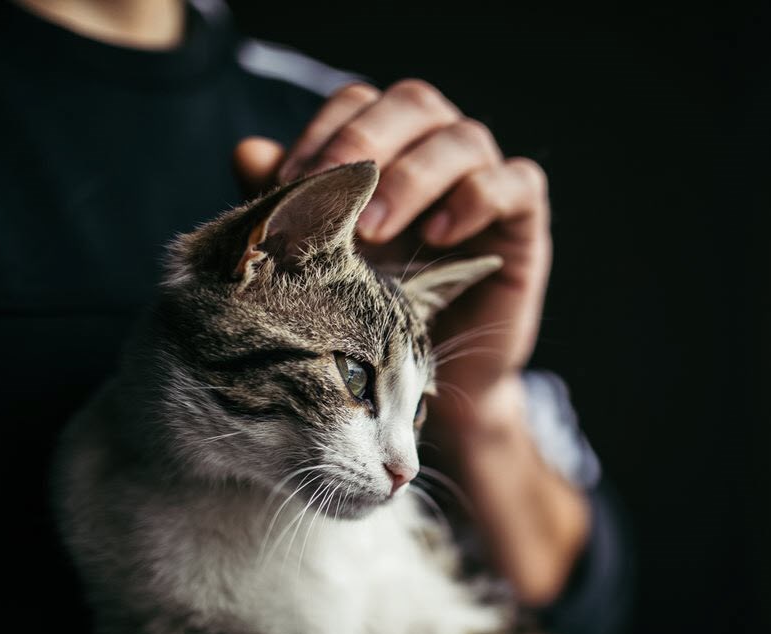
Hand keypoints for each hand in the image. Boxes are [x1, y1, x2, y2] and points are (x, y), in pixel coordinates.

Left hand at [234, 80, 585, 603]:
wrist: (415, 393)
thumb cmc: (359, 319)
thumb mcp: (313, 266)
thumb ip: (289, 211)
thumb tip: (247, 153)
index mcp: (384, 148)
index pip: (358, 102)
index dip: (326, 130)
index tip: (291, 182)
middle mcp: (434, 152)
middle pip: (414, 103)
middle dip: (368, 143)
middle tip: (332, 196)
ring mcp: (484, 181)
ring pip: (464, 138)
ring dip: (414, 177)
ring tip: (376, 233)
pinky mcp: (522, 221)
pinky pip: (516, 182)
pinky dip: (478, 198)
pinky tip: (441, 236)